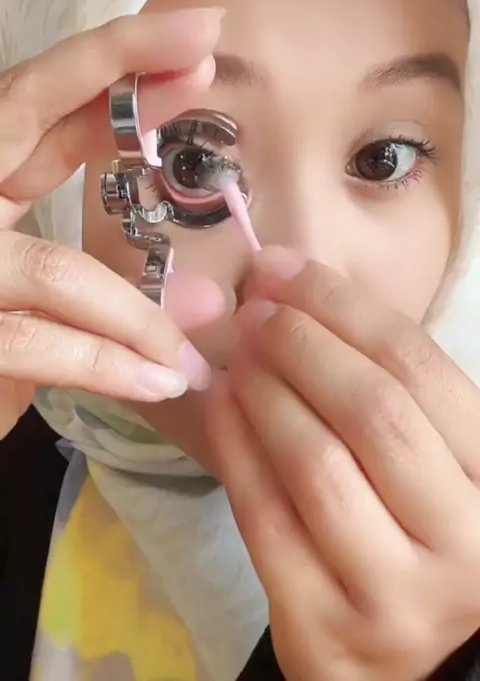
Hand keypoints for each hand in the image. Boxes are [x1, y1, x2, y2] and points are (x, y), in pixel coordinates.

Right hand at [0, 8, 225, 438]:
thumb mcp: (41, 300)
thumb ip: (110, 285)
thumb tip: (209, 299)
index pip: (38, 103)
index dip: (116, 66)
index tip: (200, 40)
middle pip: (21, 104)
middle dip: (119, 65)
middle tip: (207, 38)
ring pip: (59, 268)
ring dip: (140, 316)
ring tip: (193, 356)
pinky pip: (40, 345)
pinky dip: (109, 367)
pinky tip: (161, 383)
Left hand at [207, 246, 479, 680]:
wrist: (400, 652)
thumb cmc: (411, 523)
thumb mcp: (420, 448)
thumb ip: (368, 372)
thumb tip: (274, 279)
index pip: (417, 367)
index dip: (341, 306)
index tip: (282, 269)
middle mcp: (463, 540)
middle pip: (372, 411)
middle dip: (302, 343)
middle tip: (255, 311)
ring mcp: (394, 594)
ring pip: (316, 463)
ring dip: (265, 390)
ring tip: (238, 354)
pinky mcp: (324, 627)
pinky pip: (265, 517)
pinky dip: (234, 446)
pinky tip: (221, 402)